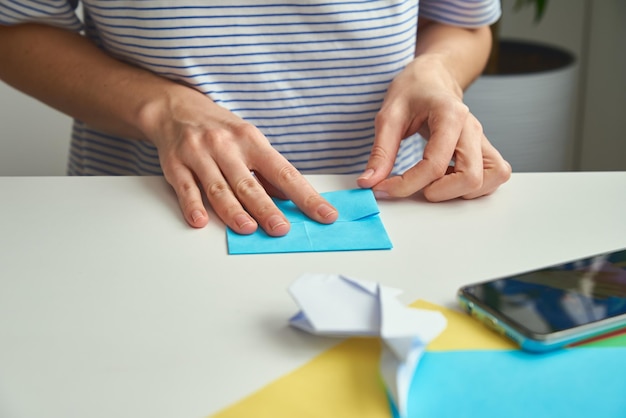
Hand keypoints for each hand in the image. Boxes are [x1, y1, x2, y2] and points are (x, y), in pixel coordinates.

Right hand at [144, 85, 337, 234]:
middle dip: (266, 207)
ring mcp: (200, 155)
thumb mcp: (249, 141)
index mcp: (252, 141)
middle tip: (281, 228)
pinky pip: (185, 187)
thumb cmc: (219, 129)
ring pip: (218, 187)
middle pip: (249, 183)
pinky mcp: (175, 164)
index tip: (324, 214)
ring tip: (247, 228)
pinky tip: (201, 221)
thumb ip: (267, 172)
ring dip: (233, 210)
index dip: (306, 196)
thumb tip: (290, 199)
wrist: (176, 109)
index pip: (284, 172)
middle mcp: (227, 146)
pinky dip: (193, 205)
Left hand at [357, 56, 510, 199]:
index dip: (407, 183)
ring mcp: (482, 140)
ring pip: (491, 178)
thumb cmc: (413, 91)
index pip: (434, 164)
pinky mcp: (484, 149)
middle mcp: (472, 129)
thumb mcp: (388, 115)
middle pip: (470, 178)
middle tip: (412, 186)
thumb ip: (380, 151)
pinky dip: (476, 187)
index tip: (384, 187)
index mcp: (449, 115)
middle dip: (438, 192)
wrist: (433, 77)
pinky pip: (496, 175)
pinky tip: (449, 180)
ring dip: (461, 192)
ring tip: (433, 183)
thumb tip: (369, 182)